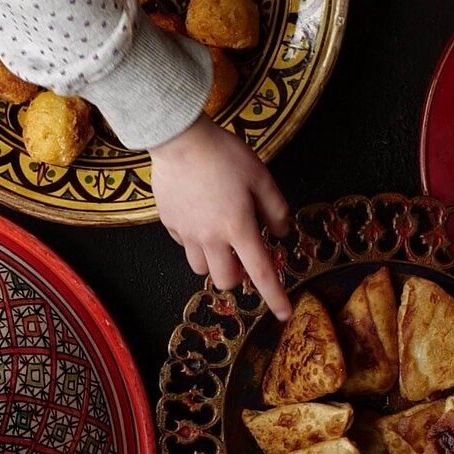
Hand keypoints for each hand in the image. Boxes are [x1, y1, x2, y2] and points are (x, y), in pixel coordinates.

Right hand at [149, 117, 292, 318]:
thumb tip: (282, 233)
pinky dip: (195, 240)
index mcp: (237, 227)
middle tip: (244, 254)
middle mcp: (210, 237)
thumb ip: (275, 209)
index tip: (284, 314)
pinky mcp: (169, 224)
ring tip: (220, 237)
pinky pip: (184, 244)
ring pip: (201, 267)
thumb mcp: (261, 176)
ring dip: (216, 260)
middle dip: (238, 275)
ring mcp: (186, 233)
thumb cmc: (224, 154)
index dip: (275, 296)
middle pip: (225, 280)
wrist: (179, 139)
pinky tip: (200, 217)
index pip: (261, 271)